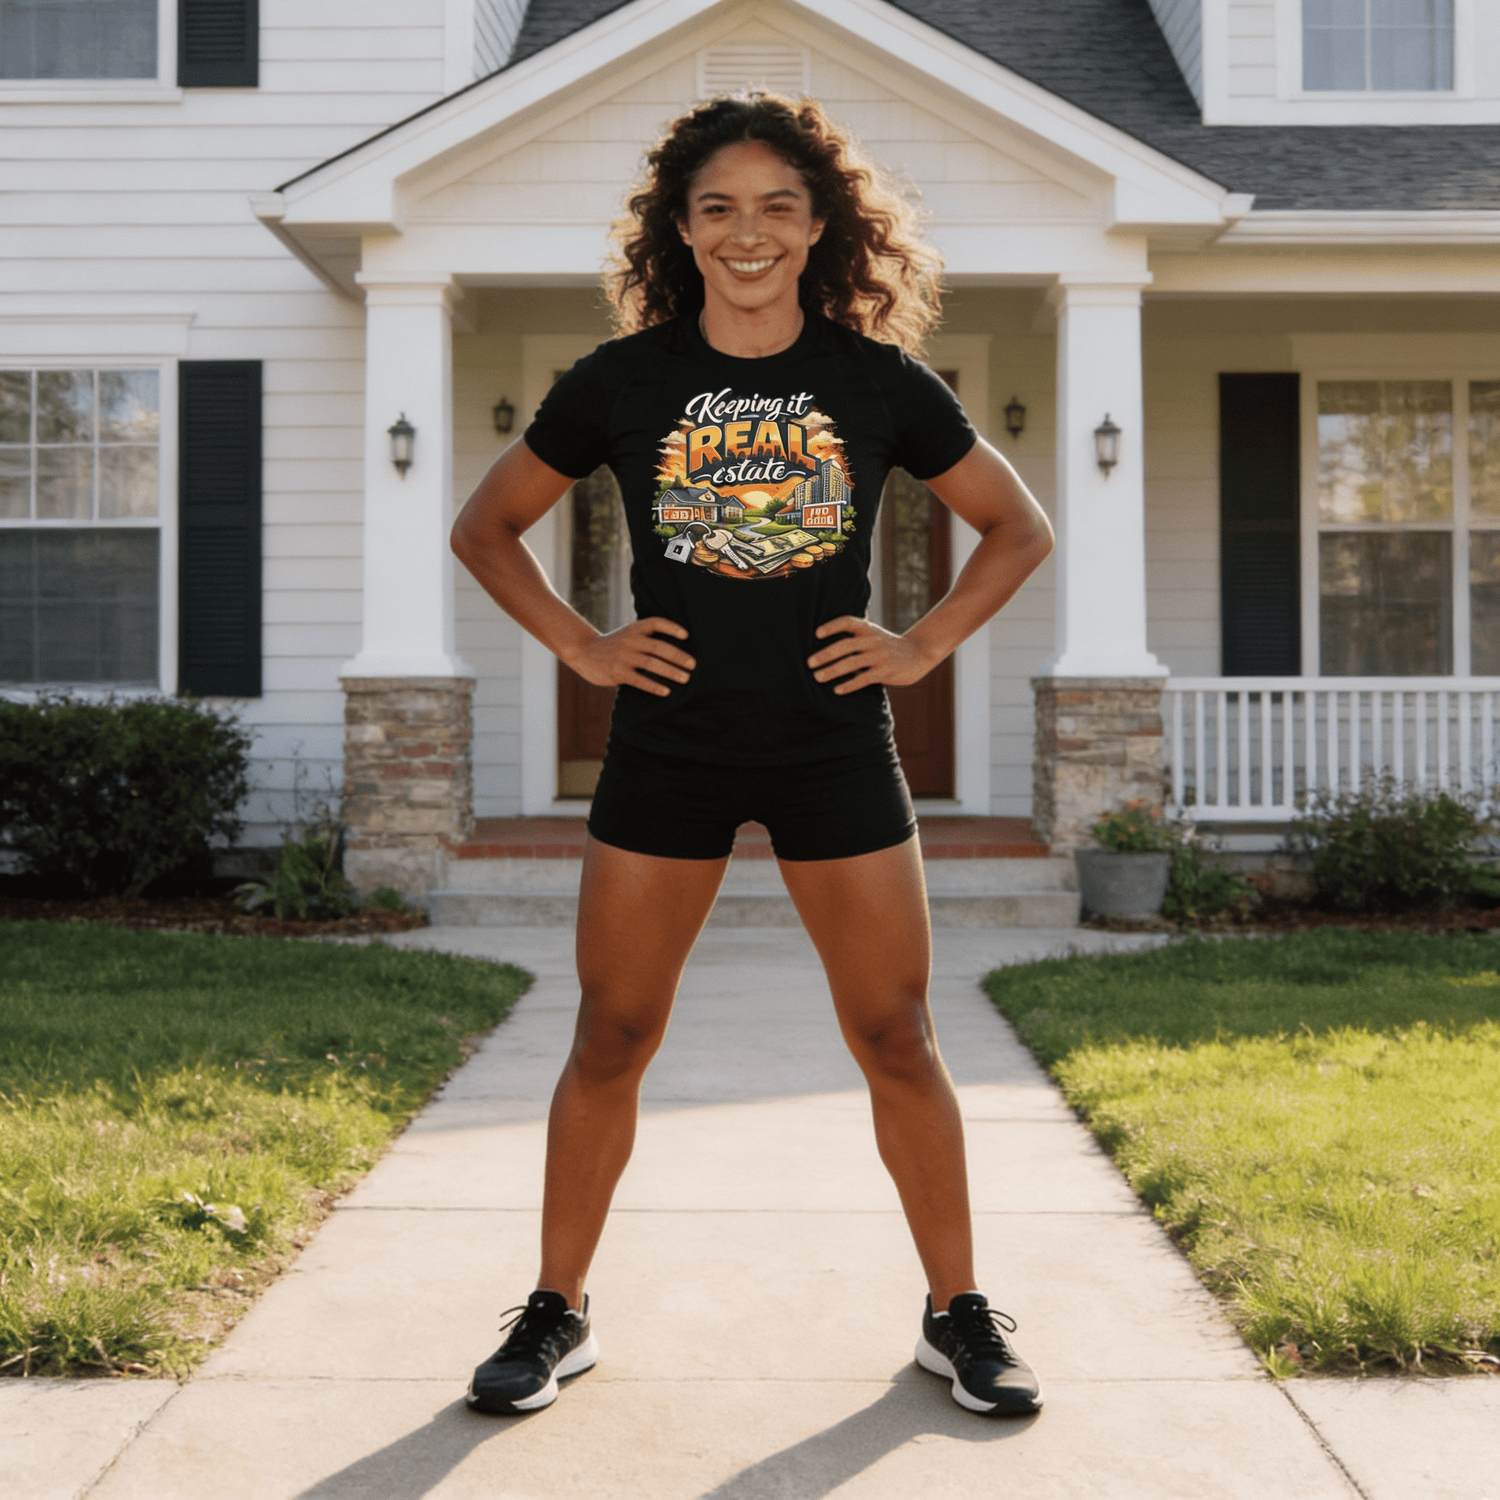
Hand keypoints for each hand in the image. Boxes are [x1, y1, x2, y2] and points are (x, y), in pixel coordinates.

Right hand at [563, 618, 694, 696]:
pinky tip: (666, 691)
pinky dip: (655, 686)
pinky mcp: (617, 672)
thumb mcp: (627, 635)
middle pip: (659, 646)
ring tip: (685, 678)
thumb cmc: (613, 646)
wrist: (584, 652)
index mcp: (634, 629)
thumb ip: (645, 638)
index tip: (686, 635)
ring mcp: (623, 656)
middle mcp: (629, 640)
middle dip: (678, 656)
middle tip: (693, 665)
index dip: (671, 627)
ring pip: (652, 664)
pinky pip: (640, 680)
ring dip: (671, 671)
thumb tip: (675, 650)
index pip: (655, 623)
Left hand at [808, 616, 937, 694]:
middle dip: (825, 654)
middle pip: (845, 645)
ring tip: (817, 677)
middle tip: (809, 663)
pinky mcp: (885, 672)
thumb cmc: (888, 646)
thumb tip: (826, 647)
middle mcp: (872, 640)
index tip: (817, 634)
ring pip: (851, 663)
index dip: (832, 626)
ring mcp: (879, 656)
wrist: (919, 653)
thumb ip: (855, 637)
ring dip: (832, 670)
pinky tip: (837, 690)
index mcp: (868, 629)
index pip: (847, 622)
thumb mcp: (874, 635)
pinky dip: (849, 685)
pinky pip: (863, 679)